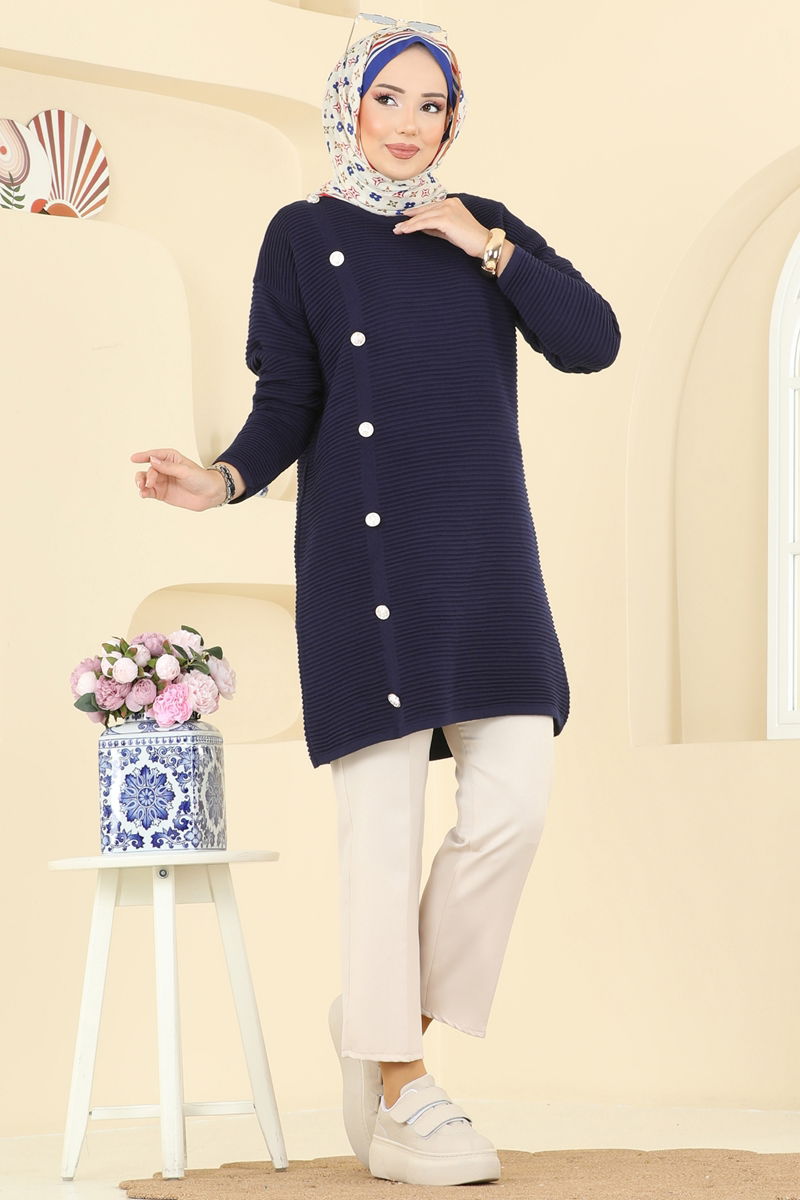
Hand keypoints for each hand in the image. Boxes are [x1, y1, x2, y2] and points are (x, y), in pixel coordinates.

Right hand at [130, 447, 227, 510]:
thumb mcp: (186, 471)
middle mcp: (164, 469)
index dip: (143, 456)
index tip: (133, 458)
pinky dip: (144, 493)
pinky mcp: (162, 493)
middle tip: (148, 482)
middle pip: (148, 469)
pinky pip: (149, 492)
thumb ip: (169, 467)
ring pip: (145, 480)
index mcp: (170, 458)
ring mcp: (162, 481)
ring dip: (141, 483)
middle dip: (145, 475)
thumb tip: (152, 460)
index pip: (154, 455)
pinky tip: (143, 494)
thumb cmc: (201, 478)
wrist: (210, 494)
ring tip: (142, 489)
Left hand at [393, 198, 515, 273]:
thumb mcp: (448, 231)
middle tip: (396, 226)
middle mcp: (449, 202)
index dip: (416, 214)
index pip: (429, 208)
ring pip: (423, 216)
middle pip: (424, 211)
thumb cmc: (468, 239)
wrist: (483, 243)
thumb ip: (435, 226)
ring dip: (408, 224)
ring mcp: (448, 209)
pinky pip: (425, 222)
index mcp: (451, 202)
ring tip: (398, 230)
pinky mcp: (446, 218)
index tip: (404, 220)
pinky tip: (405, 231)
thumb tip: (419, 227)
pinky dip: (413, 227)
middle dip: (409, 219)